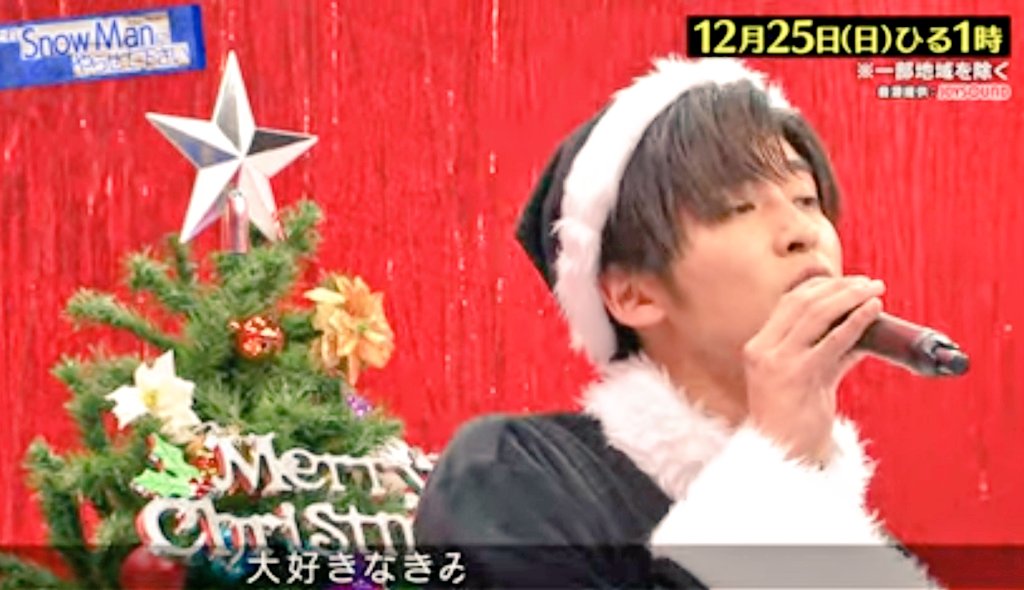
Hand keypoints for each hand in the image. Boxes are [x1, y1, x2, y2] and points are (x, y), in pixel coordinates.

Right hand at [742, 276, 884, 464]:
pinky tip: (873, 310)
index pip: (788, 302)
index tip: (847, 281)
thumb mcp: (807, 380)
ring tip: (875, 291)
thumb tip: (859, 333)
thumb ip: (827, 355)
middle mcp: (763, 350)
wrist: (782, 456)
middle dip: (838, 287)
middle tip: (868, 282)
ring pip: (817, 314)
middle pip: (802, 302)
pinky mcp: (799, 375)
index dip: (820, 286)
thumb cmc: (794, 422)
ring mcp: (778, 362)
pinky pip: (833, 341)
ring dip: (850, 297)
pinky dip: (856, 321)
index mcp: (758, 347)